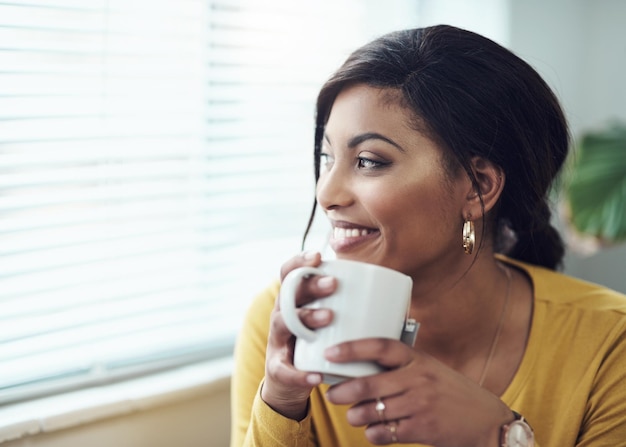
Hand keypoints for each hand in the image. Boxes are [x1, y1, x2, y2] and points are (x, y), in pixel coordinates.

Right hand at [260, 251, 336, 419]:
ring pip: (284, 323)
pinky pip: (285, 370)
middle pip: (290, 293)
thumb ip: (352, 310)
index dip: (300, 262)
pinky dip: (300, 374)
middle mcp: (281, 315)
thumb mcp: (328, 323)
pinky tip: (317, 376)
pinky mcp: (277, 369)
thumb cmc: (318, 345)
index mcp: (293, 301)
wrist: (289, 383)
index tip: (318, 256)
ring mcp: (277, 341)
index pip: (289, 274)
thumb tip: (397, 302)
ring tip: (329, 317)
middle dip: (311, 285)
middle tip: (334, 284)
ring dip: (307, 317)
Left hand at [323, 338, 512, 445]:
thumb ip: (403, 366)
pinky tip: (375, 431)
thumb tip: (361, 364)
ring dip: (356, 416)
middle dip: (343, 391)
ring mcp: (421, 405)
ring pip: (373, 411)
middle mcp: (419, 379)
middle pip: (369, 383)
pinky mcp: (423, 430)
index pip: (381, 347)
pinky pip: (385, 433)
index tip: (331, 353)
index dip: (352, 348)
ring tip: (354, 415)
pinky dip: (374, 434)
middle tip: (332, 395)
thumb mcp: (431, 370)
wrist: (488, 422)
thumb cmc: (452, 393)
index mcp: (419, 359)